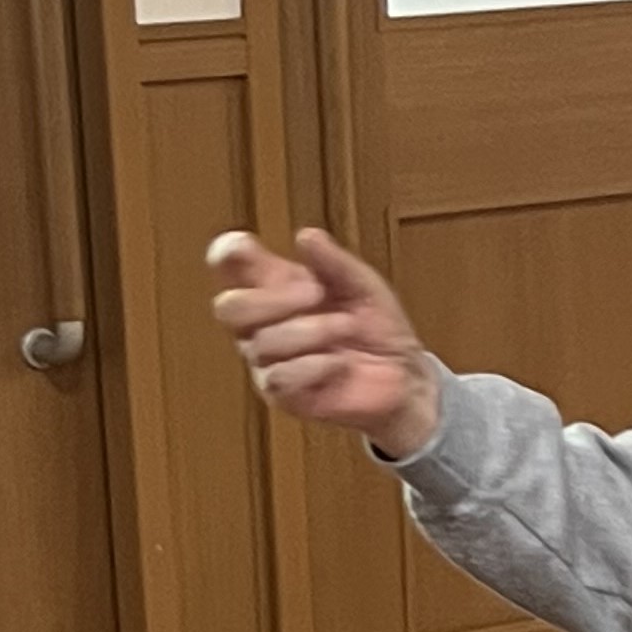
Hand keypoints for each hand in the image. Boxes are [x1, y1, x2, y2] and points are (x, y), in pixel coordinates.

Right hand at [209, 229, 440, 457]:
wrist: (404, 376)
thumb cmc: (376, 327)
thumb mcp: (362, 285)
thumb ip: (333, 262)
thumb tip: (306, 236)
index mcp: (275, 289)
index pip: (229, 268)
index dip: (226, 254)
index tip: (246, 248)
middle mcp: (262, 326)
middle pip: (228, 308)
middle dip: (272, 298)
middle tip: (315, 292)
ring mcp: (269, 363)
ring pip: (262, 344)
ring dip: (311, 331)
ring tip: (347, 327)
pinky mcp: (284, 396)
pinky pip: (280, 378)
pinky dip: (315, 365)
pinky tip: (340, 363)